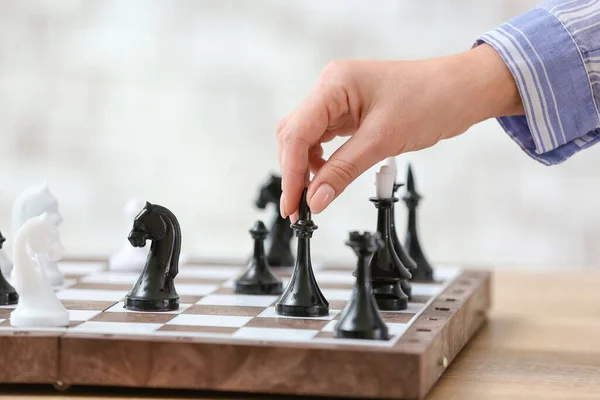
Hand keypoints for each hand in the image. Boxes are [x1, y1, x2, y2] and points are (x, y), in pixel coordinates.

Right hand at [277, 43, 522, 219]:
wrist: (463, 89)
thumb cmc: (431, 100)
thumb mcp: (383, 140)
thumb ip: (343, 170)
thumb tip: (315, 200)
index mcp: (334, 84)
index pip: (297, 132)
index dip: (290, 172)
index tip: (292, 205)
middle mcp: (331, 88)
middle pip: (295, 135)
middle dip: (294, 172)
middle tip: (298, 209)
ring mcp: (340, 99)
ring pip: (306, 138)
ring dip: (305, 168)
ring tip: (311, 198)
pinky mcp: (350, 111)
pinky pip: (325, 138)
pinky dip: (321, 161)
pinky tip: (326, 178)